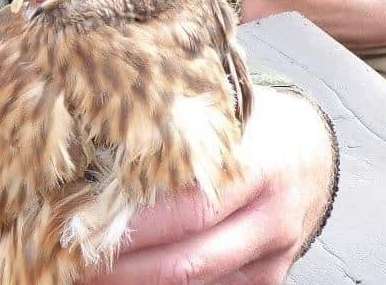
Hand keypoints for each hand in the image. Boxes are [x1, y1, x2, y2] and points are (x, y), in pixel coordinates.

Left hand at [88, 86, 336, 283]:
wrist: (310, 153)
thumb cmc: (255, 128)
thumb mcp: (225, 117)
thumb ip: (180, 136)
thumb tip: (104, 152)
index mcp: (258, 166)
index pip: (188, 208)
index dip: (134, 227)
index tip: (83, 229)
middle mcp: (271, 217)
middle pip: (188, 258)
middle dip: (125, 268)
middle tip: (75, 263)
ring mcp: (274, 253)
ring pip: (199, 284)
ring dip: (141, 284)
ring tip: (94, 274)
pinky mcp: (270, 276)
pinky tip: (135, 278)